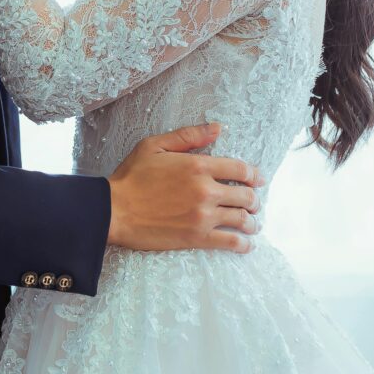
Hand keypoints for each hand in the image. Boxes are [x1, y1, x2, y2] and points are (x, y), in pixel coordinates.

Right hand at [106, 123, 265, 253]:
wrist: (115, 209)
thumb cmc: (132, 176)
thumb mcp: (155, 145)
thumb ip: (189, 136)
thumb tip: (218, 128)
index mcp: (198, 165)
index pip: (239, 168)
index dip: (254, 174)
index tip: (258, 179)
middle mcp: (206, 190)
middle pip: (246, 195)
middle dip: (254, 199)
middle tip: (254, 203)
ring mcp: (203, 216)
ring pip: (242, 219)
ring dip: (252, 222)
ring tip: (252, 224)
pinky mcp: (197, 238)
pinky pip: (230, 242)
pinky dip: (243, 244)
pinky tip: (246, 244)